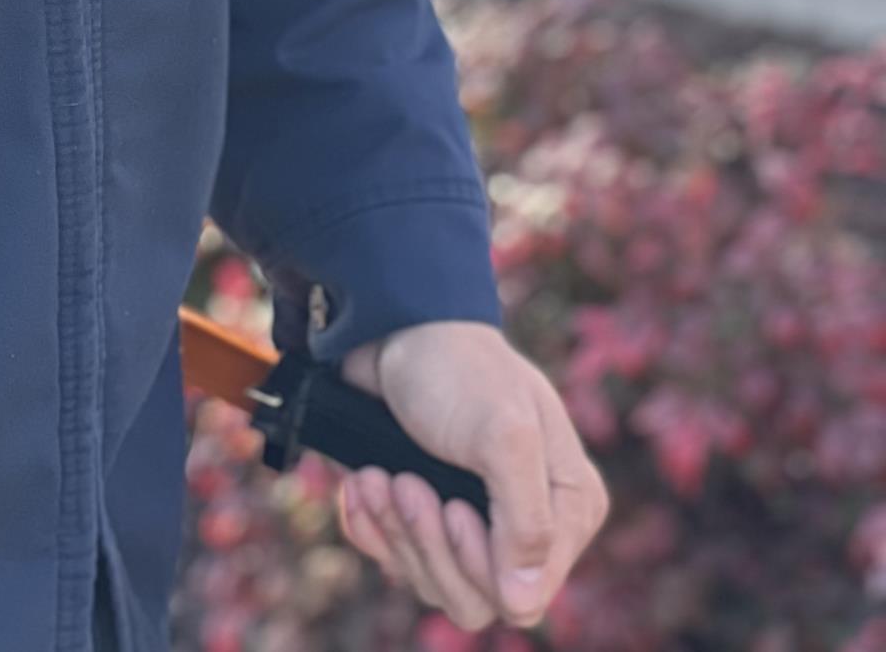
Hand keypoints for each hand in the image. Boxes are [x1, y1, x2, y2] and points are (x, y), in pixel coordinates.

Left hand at [336, 320, 606, 632]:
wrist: (397, 326)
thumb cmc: (459, 370)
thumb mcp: (505, 435)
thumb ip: (527, 522)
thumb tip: (524, 603)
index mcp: (567, 506)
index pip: (528, 593)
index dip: (481, 567)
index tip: (451, 509)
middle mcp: (526, 524)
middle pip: (474, 597)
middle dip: (428, 544)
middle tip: (403, 483)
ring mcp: (474, 524)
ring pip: (431, 581)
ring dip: (395, 530)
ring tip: (378, 478)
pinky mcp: (426, 517)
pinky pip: (395, 559)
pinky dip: (371, 526)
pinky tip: (362, 484)